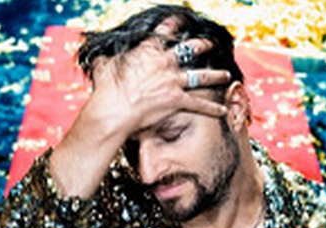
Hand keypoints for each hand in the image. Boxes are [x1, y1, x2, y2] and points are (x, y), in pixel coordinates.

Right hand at [84, 35, 229, 143]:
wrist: (114, 109)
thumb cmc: (107, 88)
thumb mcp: (103, 65)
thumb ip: (107, 58)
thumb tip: (100, 55)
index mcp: (148, 50)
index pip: (165, 31)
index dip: (175, 24)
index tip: (181, 20)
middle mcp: (165, 62)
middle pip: (189, 49)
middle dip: (202, 45)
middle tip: (210, 44)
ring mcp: (173, 81)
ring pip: (200, 76)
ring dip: (215, 75)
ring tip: (225, 74)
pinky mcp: (177, 101)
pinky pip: (199, 104)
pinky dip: (212, 108)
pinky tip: (222, 110)